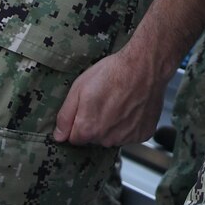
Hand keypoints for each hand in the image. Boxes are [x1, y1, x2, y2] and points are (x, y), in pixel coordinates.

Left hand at [52, 45, 167, 146]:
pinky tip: (131, 107)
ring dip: (113, 125)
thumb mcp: (79, 88)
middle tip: (104, 101)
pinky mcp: (143, 133)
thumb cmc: (114, 72)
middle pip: (95, 138)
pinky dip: (130, 124)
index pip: (74, 138)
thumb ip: (65, 115)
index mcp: (88, 129)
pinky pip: (130, 134)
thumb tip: (59, 135)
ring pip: (112, 137)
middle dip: (96, 123)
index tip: (86, 108)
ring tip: (119, 102)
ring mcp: (127, 138)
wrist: (145, 65)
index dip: (78, 122)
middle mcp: (107, 139)